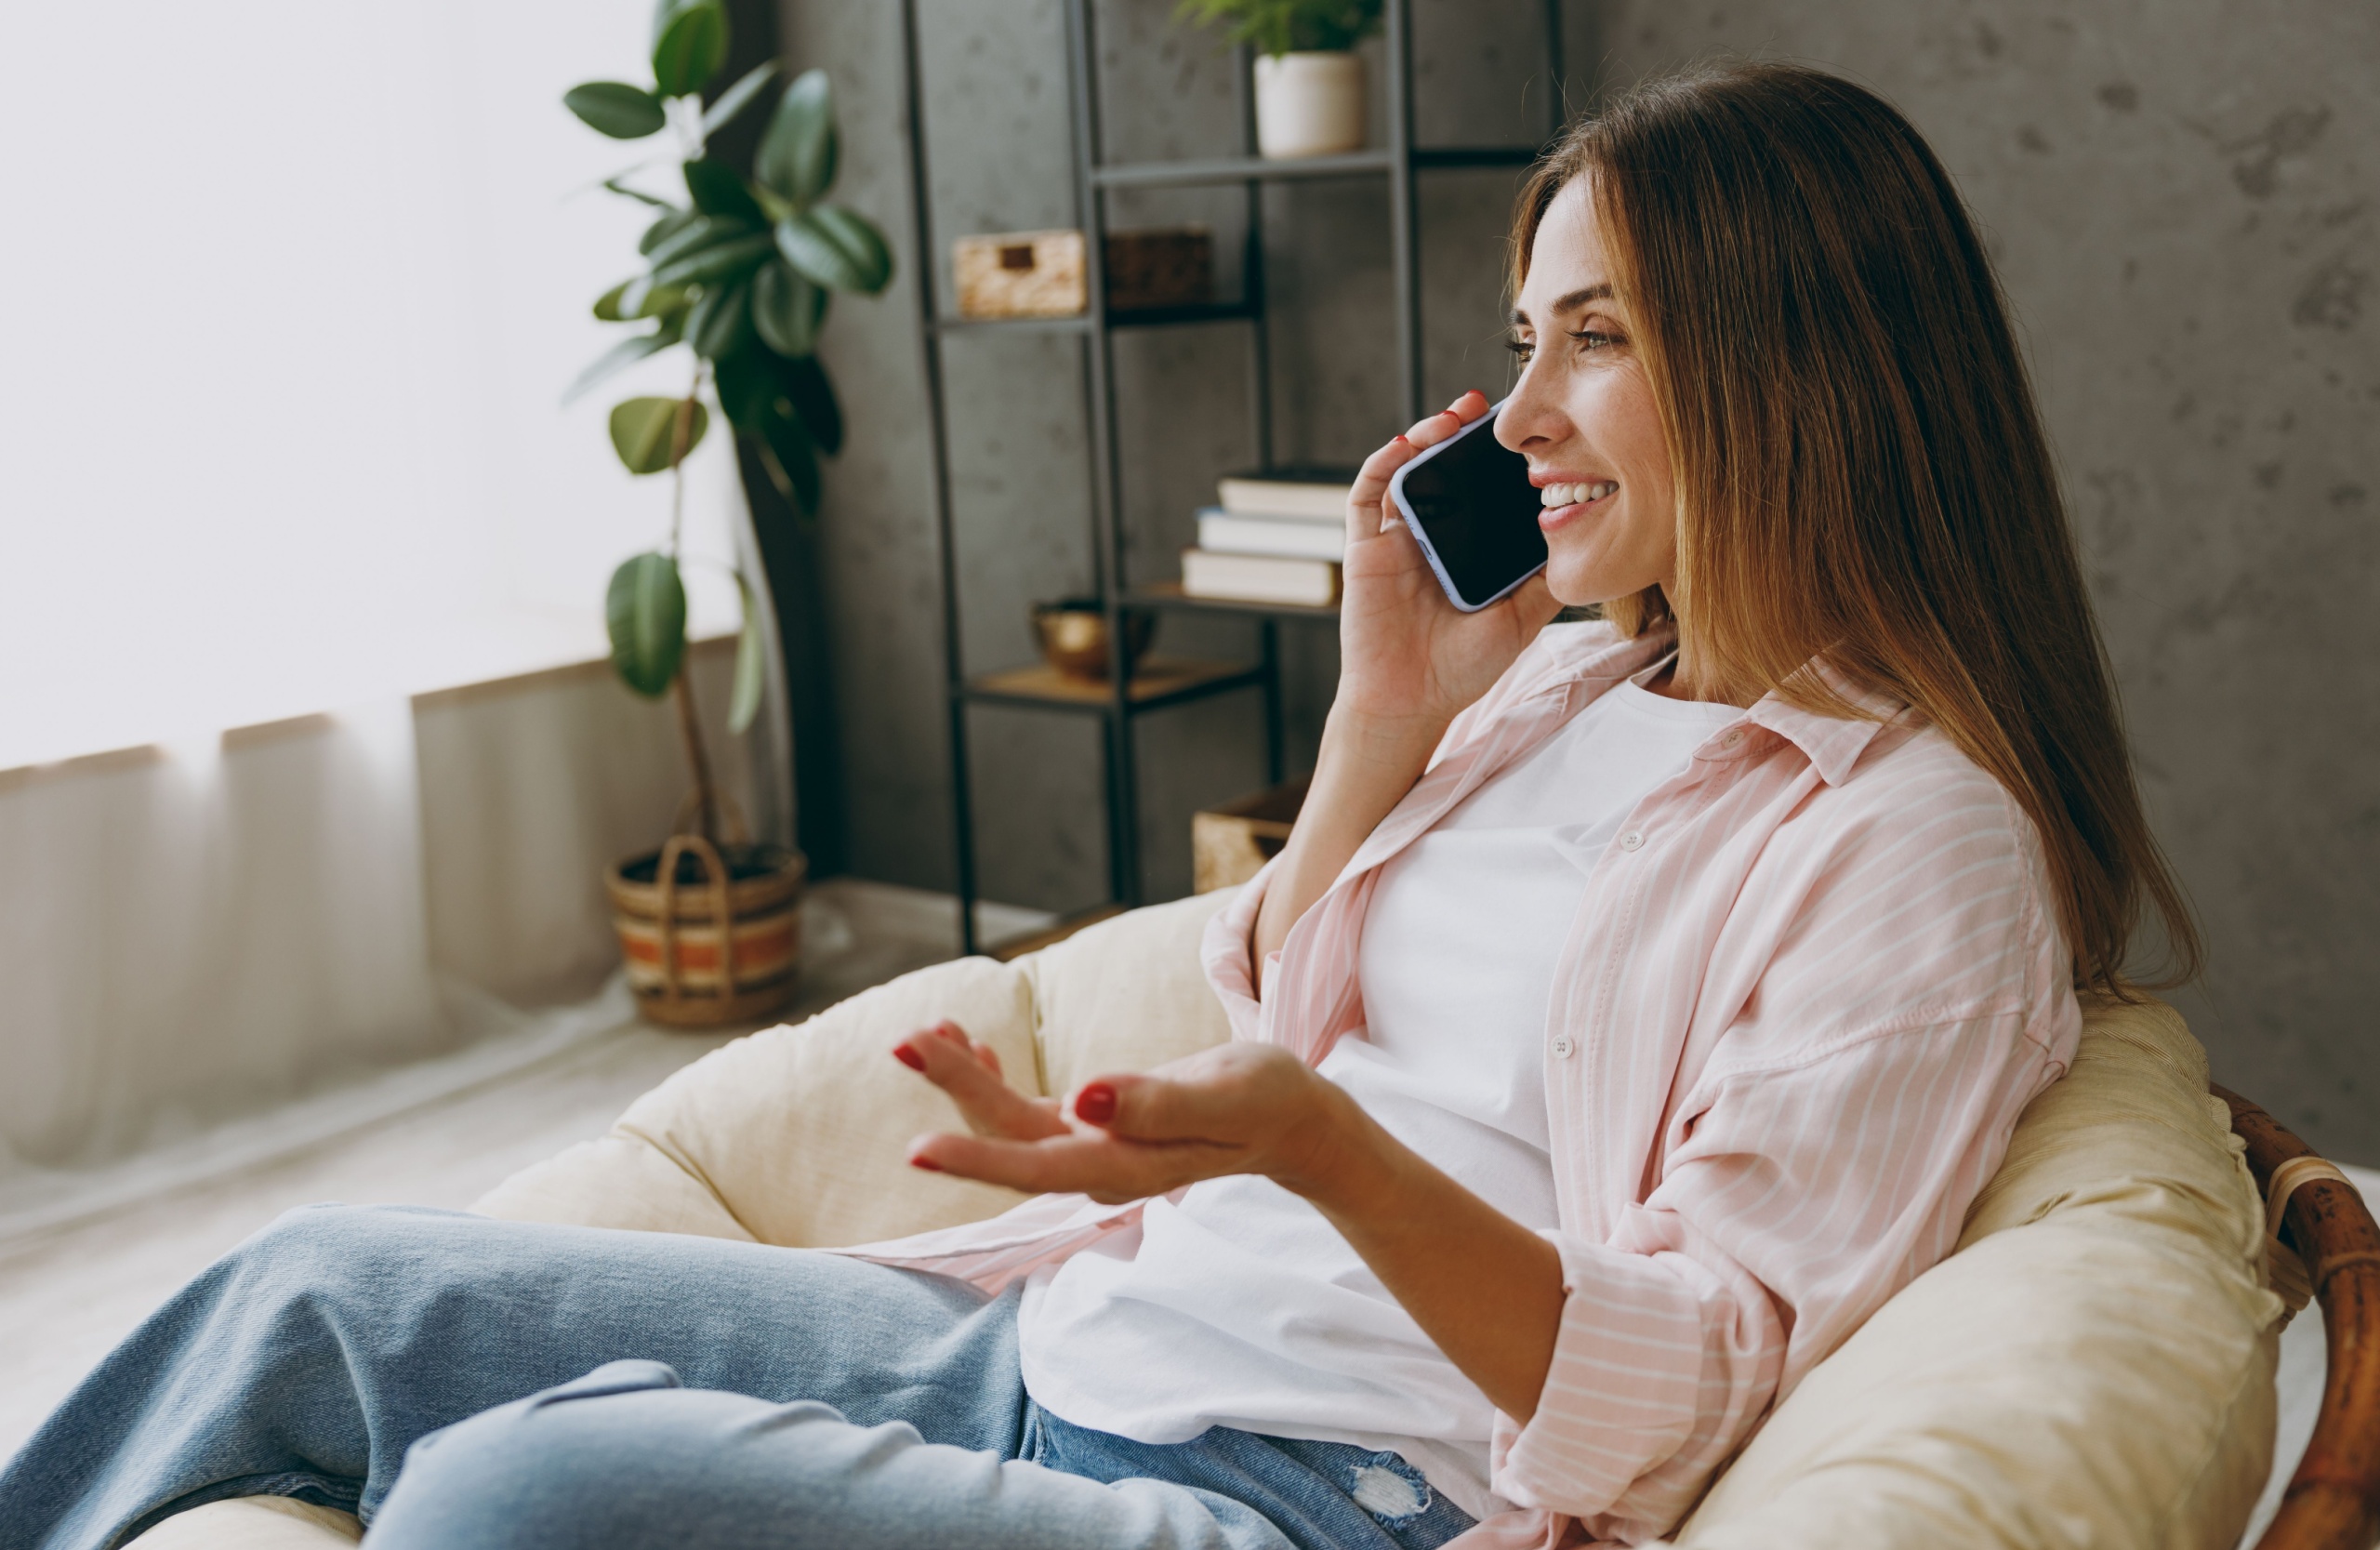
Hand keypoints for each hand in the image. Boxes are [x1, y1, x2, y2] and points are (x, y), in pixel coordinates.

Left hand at [897, 1036, 1361, 1206]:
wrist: (1291, 1122)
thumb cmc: (1266, 1100)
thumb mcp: (1223, 1093)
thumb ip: (1155, 1102)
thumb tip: (1083, 1099)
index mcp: (1126, 1166)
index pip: (1036, 1164)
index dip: (974, 1159)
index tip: (916, 1149)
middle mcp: (1098, 1167)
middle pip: (1009, 1136)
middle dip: (955, 1090)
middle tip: (906, 1039)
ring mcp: (1091, 1152)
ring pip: (1009, 1124)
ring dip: (965, 1081)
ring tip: (923, 1034)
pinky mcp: (1093, 1131)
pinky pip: (1026, 1113)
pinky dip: (993, 1078)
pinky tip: (971, 1046)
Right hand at [1336, 390, 1561, 735]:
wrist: (1412, 704)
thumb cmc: (1461, 669)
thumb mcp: (1521, 618)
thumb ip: (1544, 579)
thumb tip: (1583, 537)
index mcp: (1463, 550)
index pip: (1477, 490)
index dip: (1494, 459)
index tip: (1524, 434)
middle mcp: (1428, 538)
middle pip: (1441, 470)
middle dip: (1461, 434)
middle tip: (1488, 407)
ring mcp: (1395, 541)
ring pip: (1406, 471)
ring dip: (1426, 436)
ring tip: (1454, 416)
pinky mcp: (1364, 549)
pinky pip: (1367, 496)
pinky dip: (1384, 463)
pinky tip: (1408, 443)